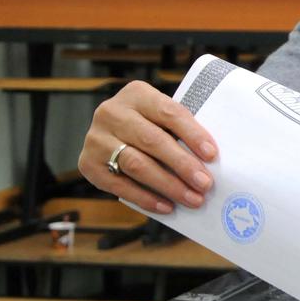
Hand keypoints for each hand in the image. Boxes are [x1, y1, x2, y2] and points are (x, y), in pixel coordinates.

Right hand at [79, 81, 217, 212]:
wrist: (110, 134)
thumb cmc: (149, 126)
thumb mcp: (162, 118)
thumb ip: (181, 131)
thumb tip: (210, 161)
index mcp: (137, 94)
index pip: (169, 113)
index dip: (192, 134)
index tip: (212, 155)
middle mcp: (112, 112)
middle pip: (152, 141)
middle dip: (183, 165)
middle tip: (205, 184)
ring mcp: (96, 138)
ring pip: (137, 164)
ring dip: (168, 185)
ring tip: (192, 199)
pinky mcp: (88, 164)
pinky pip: (120, 185)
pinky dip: (146, 197)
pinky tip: (167, 206)